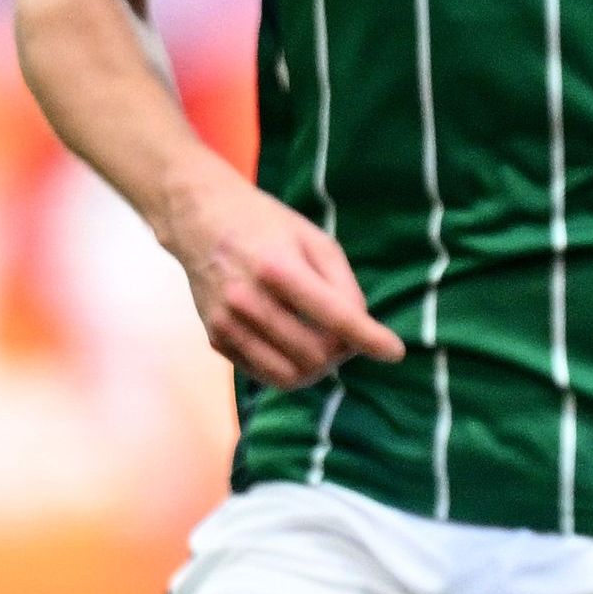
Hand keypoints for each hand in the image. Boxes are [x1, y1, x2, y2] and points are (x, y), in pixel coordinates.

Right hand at [154, 175, 404, 390]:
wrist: (197, 218)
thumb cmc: (265, 225)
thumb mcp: (314, 240)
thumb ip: (343, 286)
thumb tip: (361, 331)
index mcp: (278, 268)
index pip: (336, 318)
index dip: (370, 339)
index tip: (394, 351)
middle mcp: (247, 300)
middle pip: (315, 354)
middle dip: (342, 353)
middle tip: (348, 337)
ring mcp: (226, 323)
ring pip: (289, 375)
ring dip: (318, 368)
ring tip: (325, 345)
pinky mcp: (215, 338)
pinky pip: (264, 374)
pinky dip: (289, 368)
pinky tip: (295, 346)